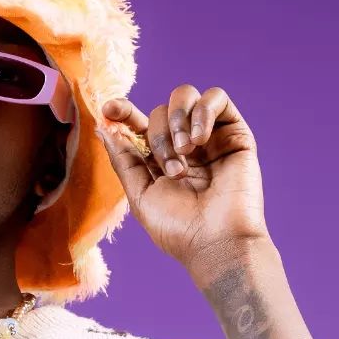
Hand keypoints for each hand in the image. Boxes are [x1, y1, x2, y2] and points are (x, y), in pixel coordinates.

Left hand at [94, 85, 269, 277]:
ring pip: (185, 96)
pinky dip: (202, 112)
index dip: (123, 111)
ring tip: (185, 152)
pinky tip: (200, 141)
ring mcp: (210, 138)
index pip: (138, 124)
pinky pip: (216, 97)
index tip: (109, 109)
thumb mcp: (139, 194)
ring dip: (177, 120)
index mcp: (159, 160)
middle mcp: (184, 146)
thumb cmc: (178, 228)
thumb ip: (123, 160)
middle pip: (159, 110)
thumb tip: (103, 129)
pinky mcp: (235, 133)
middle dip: (158, 135)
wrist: (216, 241)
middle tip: (171, 168)